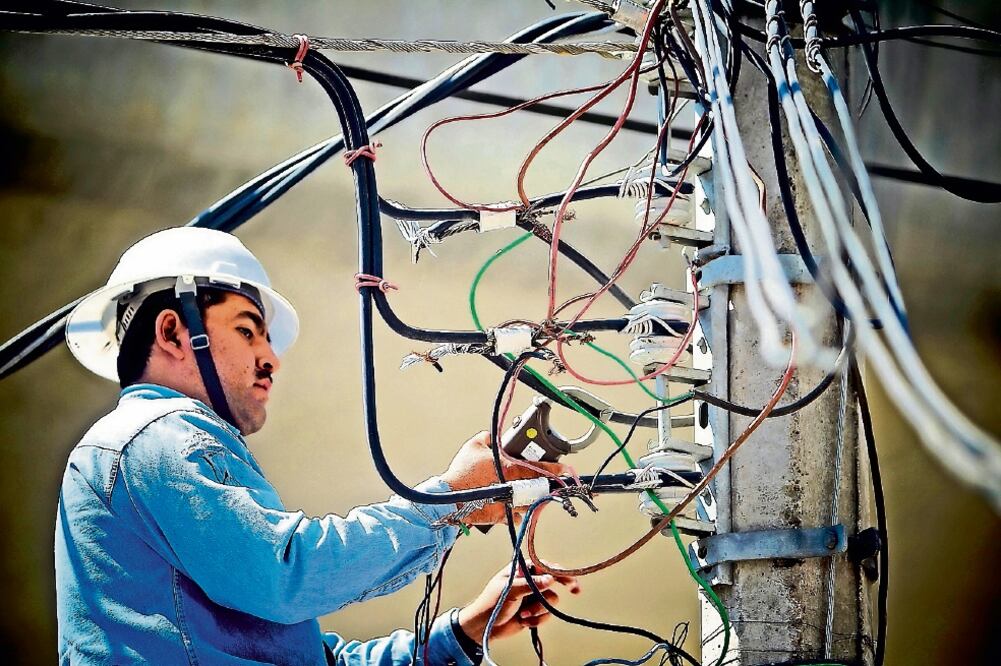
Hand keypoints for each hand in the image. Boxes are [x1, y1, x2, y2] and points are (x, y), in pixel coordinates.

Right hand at [440, 431, 572, 524]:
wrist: (449, 499)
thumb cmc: (462, 473)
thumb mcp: (474, 446)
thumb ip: (488, 437)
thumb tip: (493, 436)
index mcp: (511, 469)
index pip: (540, 468)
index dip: (556, 469)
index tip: (567, 469)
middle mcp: (514, 488)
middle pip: (540, 488)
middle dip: (547, 486)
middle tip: (553, 483)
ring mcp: (509, 504)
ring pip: (531, 504)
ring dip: (534, 499)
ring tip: (533, 494)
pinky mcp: (501, 517)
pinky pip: (517, 515)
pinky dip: (519, 511)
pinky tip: (515, 506)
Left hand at [457, 564, 579, 644]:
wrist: (484, 627)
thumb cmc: (491, 603)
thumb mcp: (509, 590)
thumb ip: (531, 584)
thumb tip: (550, 579)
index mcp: (521, 571)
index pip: (544, 566)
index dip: (557, 570)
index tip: (567, 578)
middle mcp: (530, 582)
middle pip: (553, 580)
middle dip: (564, 584)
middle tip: (575, 589)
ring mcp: (533, 597)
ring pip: (550, 600)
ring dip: (538, 609)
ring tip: (523, 614)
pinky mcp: (534, 612)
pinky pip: (546, 614)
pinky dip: (536, 619)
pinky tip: (524, 621)